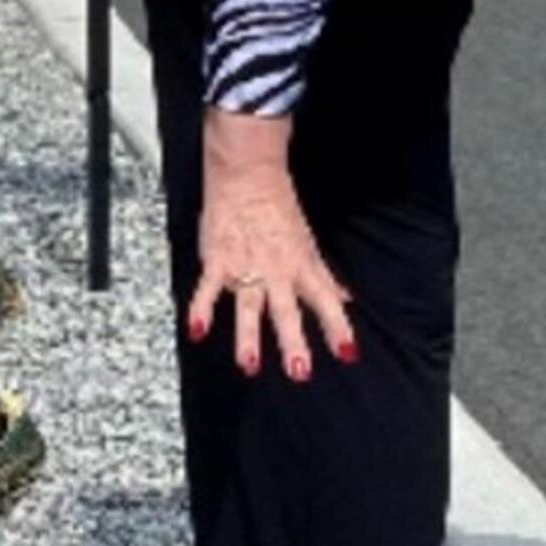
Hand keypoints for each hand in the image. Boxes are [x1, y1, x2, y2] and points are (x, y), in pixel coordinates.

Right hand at [188, 110, 356, 380]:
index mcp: (300, 266)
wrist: (246, 172)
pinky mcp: (218, 261)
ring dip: (248, 337)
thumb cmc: (277, 206)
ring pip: (249, 307)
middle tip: (299, 372)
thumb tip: (345, 298)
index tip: (347, 354)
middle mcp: (275, 272)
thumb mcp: (307, 243)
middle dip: (293, 342)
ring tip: (250, 366)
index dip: (337, 327)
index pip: (325, 301)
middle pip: (287, 311)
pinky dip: (201, 309)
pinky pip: (208, 289)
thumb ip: (323, 277)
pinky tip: (197, 331)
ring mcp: (245, 268)